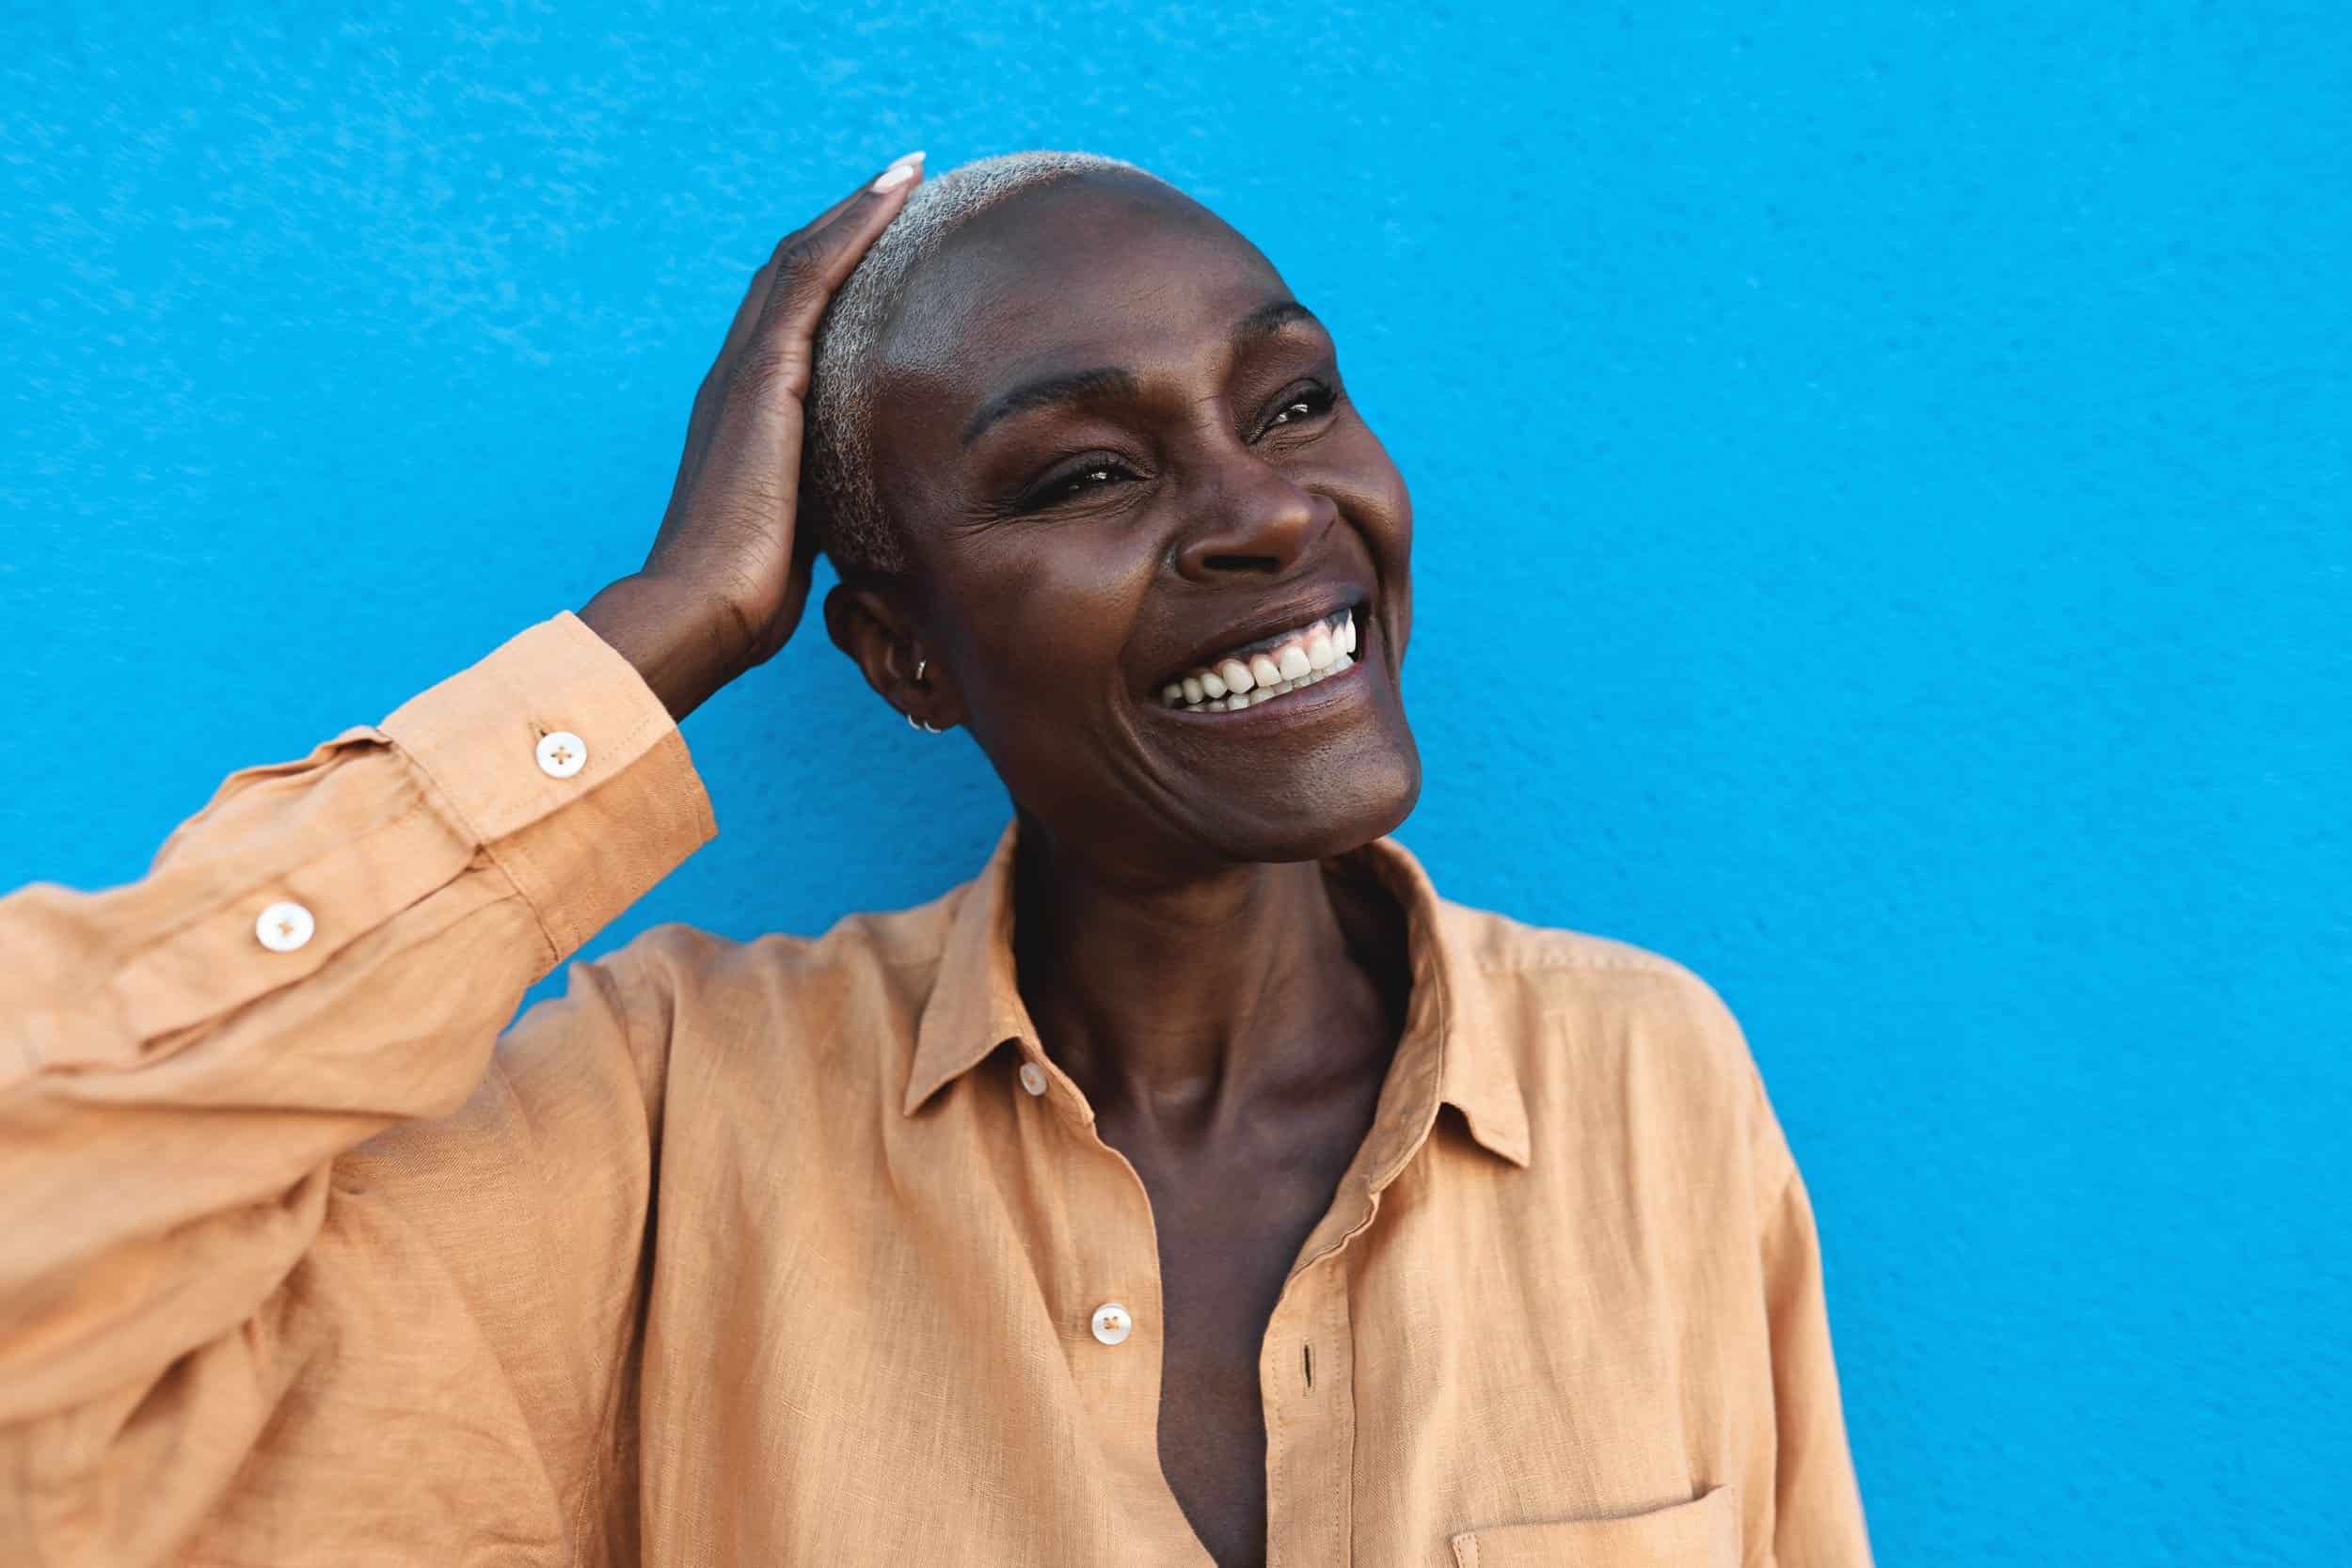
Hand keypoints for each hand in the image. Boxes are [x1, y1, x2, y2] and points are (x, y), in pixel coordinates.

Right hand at [581, 151, 924, 720]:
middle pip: (793, 274)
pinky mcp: (765, 378)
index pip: (792, 321)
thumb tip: (879, 522)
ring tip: (907, 172)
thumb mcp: (804, 536)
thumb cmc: (748, 597)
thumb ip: (829, 506)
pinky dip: (851, 229)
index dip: (834, 273)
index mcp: (747, 415)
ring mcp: (747, 373)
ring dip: (855, 210)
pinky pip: (810, 279)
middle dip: (846, 224)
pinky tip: (893, 197)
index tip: (883, 242)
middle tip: (901, 183)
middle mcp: (738, 379)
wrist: (702, 610)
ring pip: (801, 261)